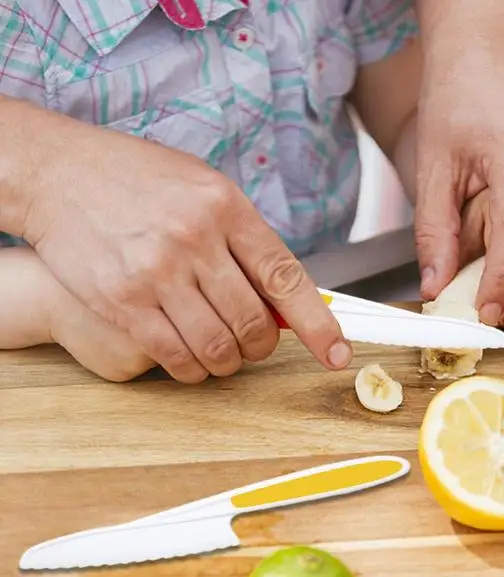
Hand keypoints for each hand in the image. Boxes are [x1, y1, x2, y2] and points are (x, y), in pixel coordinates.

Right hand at [22, 119, 351, 382]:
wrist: (56, 172)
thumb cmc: (137, 179)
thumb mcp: (204, 189)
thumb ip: (245, 240)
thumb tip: (285, 296)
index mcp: (226, 207)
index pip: (286, 278)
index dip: (319, 325)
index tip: (338, 353)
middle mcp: (196, 239)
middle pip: (255, 322)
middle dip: (263, 346)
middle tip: (256, 343)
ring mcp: (158, 272)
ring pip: (219, 347)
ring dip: (230, 363)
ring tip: (224, 353)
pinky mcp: (124, 302)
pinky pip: (176, 357)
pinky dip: (193, 369)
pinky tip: (191, 359)